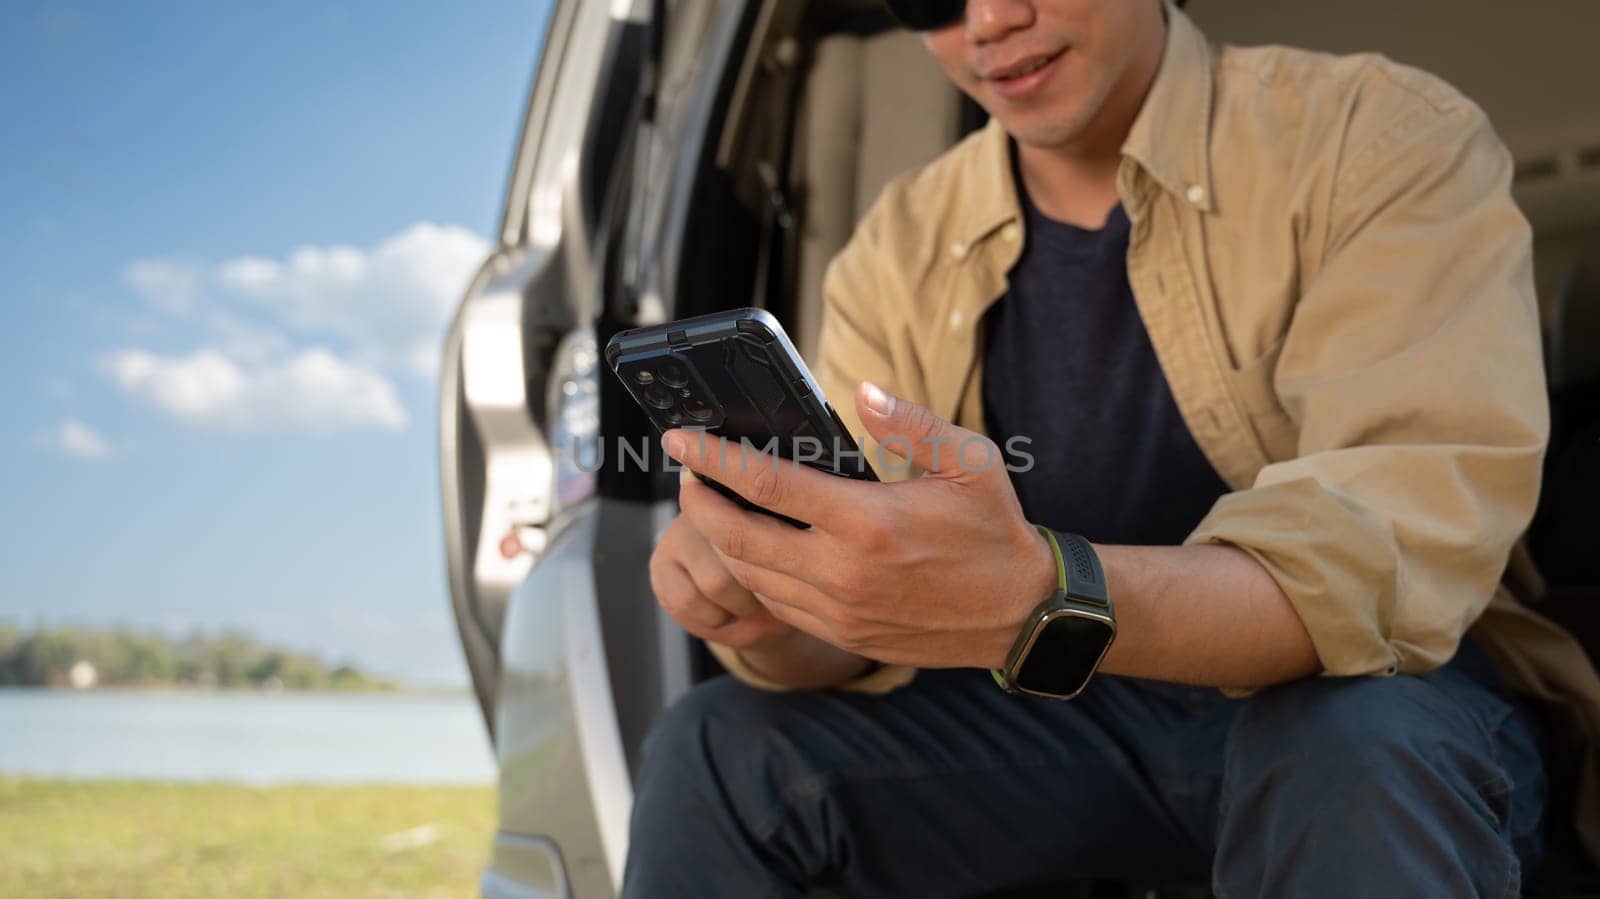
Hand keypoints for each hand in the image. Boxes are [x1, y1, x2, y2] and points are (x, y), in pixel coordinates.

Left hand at [663, 381, 1057, 669]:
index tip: (680, 438)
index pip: (765, 485)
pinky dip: (751, 571)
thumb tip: (863, 393)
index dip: (713, 459)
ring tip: (710, 504)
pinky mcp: (841, 633)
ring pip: (749, 574)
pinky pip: (775, 602)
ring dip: (719, 538)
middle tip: (686, 473)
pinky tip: (751, 545)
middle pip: (737, 536)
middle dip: (698, 502)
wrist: (1021, 613)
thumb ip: (912, 423)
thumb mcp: (970, 461)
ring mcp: (838, 610)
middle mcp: (843, 572)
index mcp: (868, 523)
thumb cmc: (994, 530)